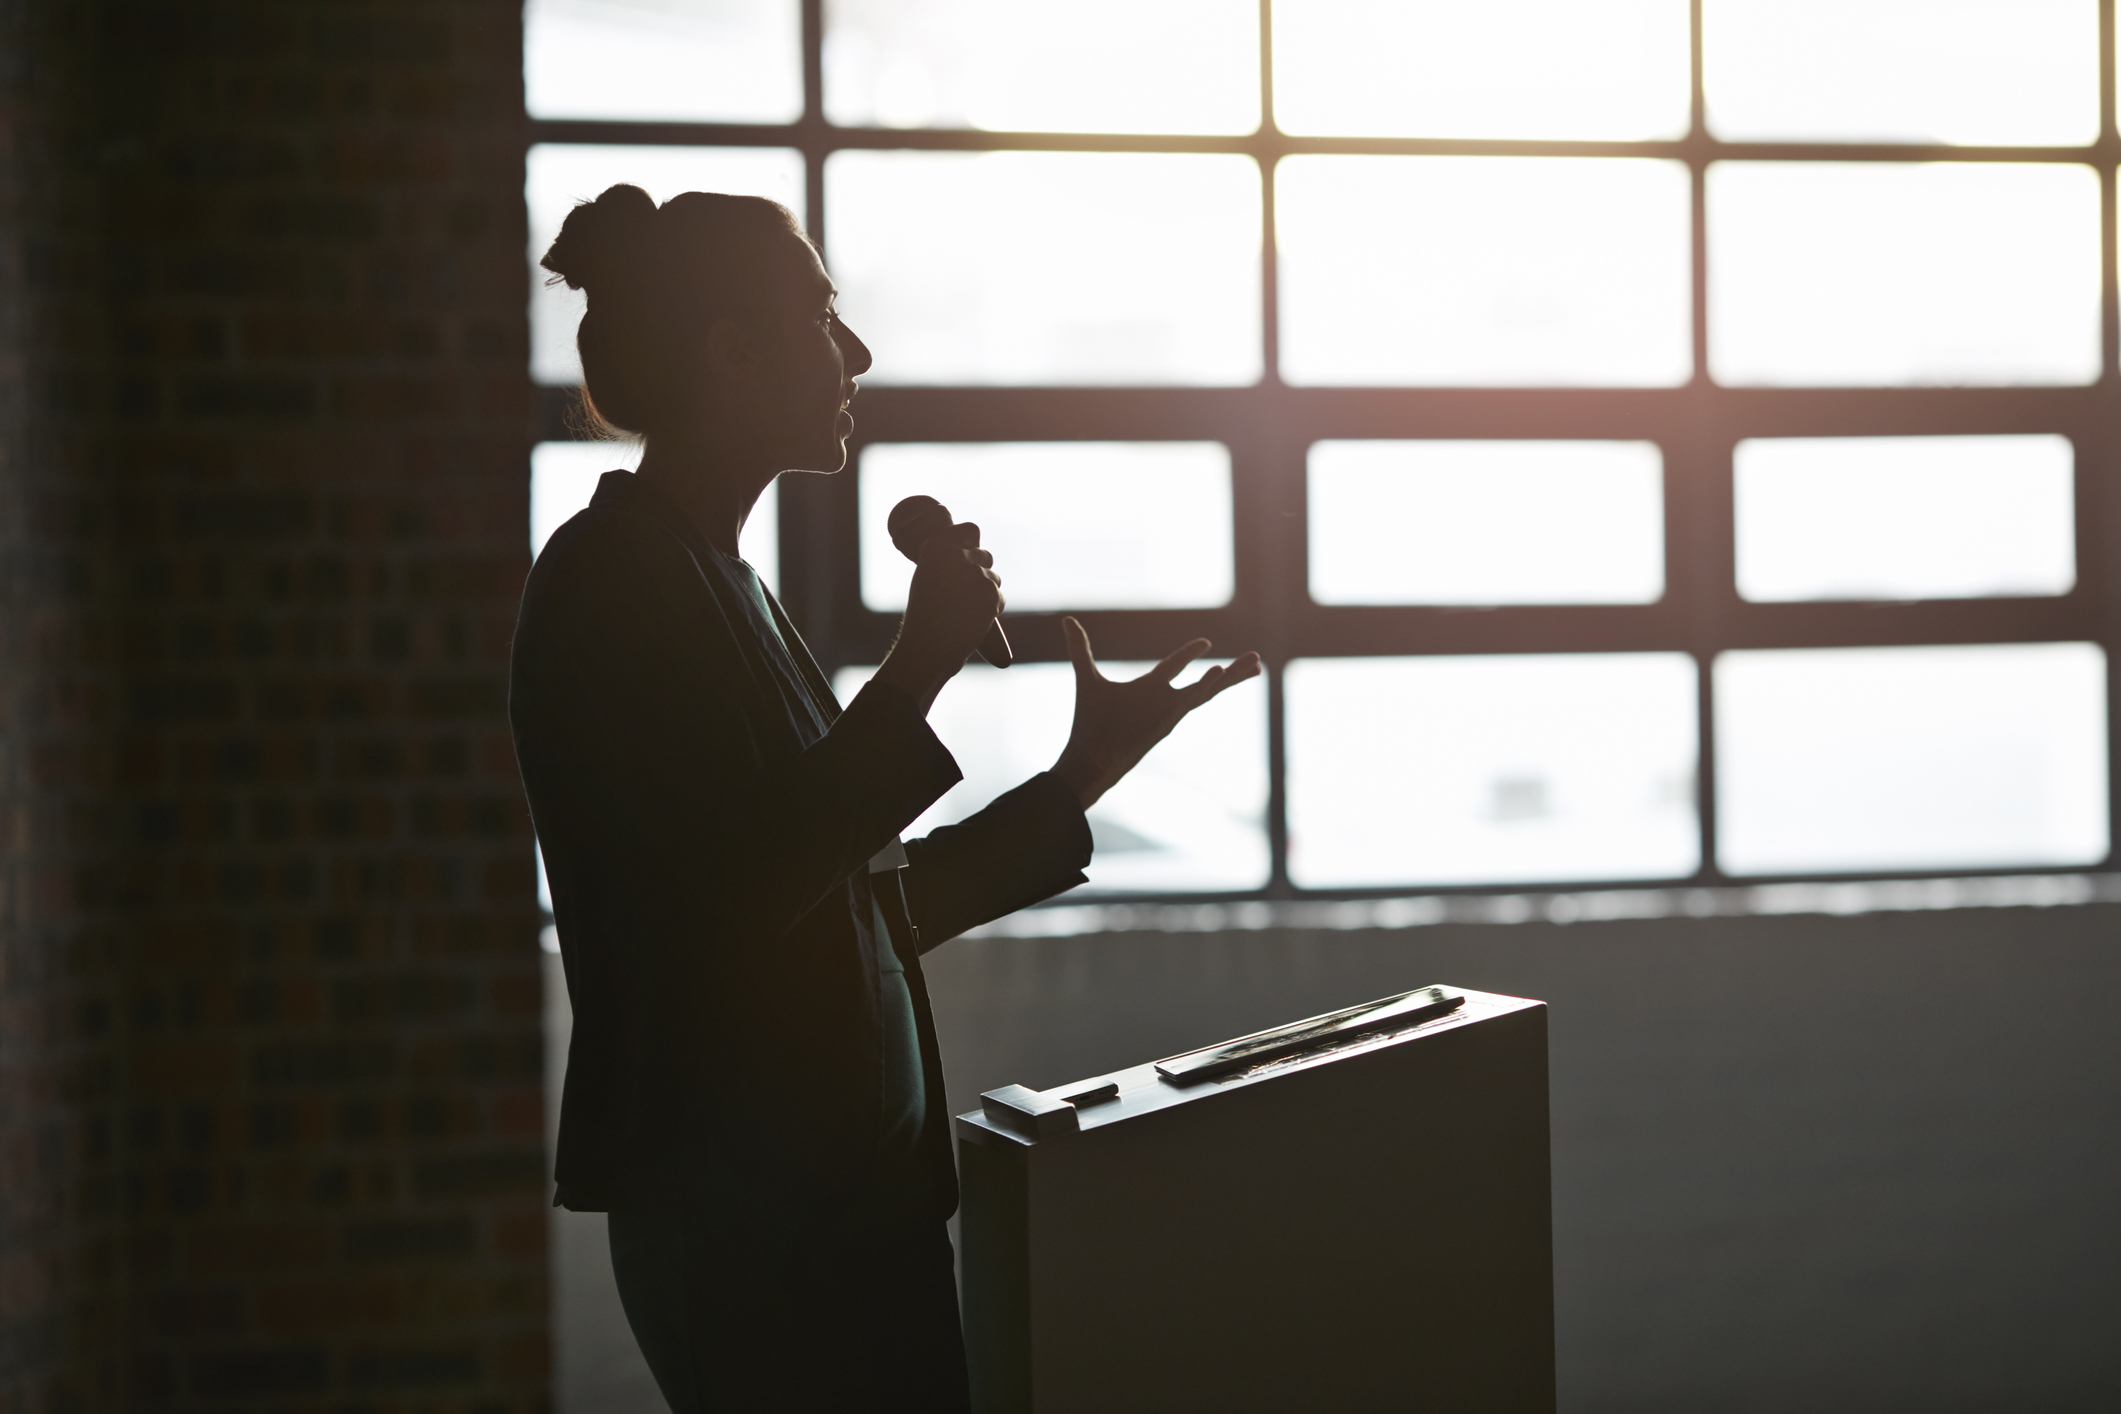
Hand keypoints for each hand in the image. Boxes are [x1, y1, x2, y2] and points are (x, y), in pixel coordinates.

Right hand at [871, 522, 1002, 711]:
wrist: (928, 648)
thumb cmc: (923, 617)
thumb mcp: (926, 578)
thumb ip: (947, 561)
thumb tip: (973, 551)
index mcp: (937, 547)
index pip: (971, 530)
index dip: (973, 542)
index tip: (969, 554)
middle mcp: (958, 555)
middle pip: (986, 555)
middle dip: (981, 571)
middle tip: (965, 593)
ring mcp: (976, 573)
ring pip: (994, 578)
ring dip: (986, 593)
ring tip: (964, 612)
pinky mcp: (991, 593)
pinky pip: (999, 598)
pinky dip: (991, 610)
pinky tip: (972, 621)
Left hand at [1050, 616, 1261, 809]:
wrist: (1088, 757)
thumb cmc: (1089, 724)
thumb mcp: (1087, 678)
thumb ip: (1080, 649)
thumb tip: (1068, 620)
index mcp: (1149, 689)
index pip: (1175, 666)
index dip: (1190, 653)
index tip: (1207, 642)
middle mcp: (1163, 700)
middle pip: (1205, 682)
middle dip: (1231, 672)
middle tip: (1257, 660)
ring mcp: (1168, 711)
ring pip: (1207, 691)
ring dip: (1230, 678)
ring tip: (1256, 663)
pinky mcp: (1167, 720)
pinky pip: (1191, 700)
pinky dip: (1205, 686)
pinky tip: (1219, 671)